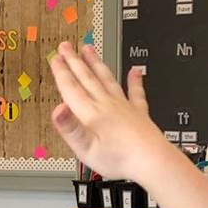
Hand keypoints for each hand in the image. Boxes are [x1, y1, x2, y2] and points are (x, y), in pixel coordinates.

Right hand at [47, 42, 173, 180]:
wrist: (152, 161)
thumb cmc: (120, 159)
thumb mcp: (86, 149)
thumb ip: (70, 128)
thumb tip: (56, 109)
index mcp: (91, 113)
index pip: (72, 88)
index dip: (61, 72)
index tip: (55, 58)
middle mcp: (107, 105)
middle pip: (87, 78)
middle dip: (75, 61)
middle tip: (66, 46)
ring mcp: (124, 107)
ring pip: (107, 79)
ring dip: (96, 64)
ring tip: (89, 49)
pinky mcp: (139, 114)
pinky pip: (136, 93)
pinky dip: (135, 81)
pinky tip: (136, 71)